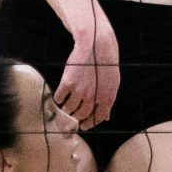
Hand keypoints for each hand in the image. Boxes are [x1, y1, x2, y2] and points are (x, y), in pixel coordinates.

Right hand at [54, 15, 120, 130]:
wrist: (95, 45)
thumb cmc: (105, 63)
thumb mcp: (113, 83)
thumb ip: (108, 100)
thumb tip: (106, 117)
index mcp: (107, 97)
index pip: (97, 117)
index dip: (89, 124)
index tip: (83, 126)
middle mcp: (93, 97)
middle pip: (82, 115)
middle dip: (76, 120)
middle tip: (72, 120)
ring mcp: (80, 90)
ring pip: (69, 108)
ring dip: (66, 110)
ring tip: (65, 107)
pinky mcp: (67, 83)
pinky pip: (59, 97)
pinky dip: (58, 99)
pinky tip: (59, 97)